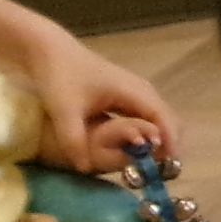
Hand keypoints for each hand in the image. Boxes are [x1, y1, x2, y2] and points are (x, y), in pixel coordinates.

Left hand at [30, 43, 181, 173]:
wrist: (50, 50)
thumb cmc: (60, 75)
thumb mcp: (64, 109)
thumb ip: (74, 139)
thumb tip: (85, 168)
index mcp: (135, 92)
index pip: (164, 120)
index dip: (169, 143)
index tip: (165, 167)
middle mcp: (143, 92)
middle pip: (170, 121)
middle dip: (168, 145)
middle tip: (156, 171)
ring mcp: (137, 93)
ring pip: (161, 120)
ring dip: (160, 141)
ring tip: (147, 164)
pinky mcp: (128, 97)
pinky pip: (149, 118)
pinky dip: (149, 134)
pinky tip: (135, 149)